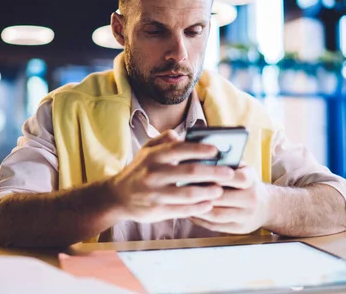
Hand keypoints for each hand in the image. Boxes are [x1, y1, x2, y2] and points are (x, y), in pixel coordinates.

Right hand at [108, 130, 235, 222]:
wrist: (117, 197)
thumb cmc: (138, 170)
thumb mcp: (146, 150)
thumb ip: (163, 139)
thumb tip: (181, 134)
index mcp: (154, 156)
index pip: (180, 149)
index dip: (200, 149)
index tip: (216, 150)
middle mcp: (154, 174)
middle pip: (189, 172)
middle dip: (212, 172)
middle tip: (229, 173)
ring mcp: (155, 194)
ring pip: (188, 194)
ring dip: (208, 192)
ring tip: (220, 190)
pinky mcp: (157, 210)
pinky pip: (182, 210)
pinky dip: (198, 208)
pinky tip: (209, 204)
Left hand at [190, 164, 272, 233]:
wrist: (265, 206)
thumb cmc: (245, 182)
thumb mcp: (242, 168)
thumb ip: (226, 161)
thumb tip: (201, 153)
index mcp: (251, 180)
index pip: (236, 178)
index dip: (217, 176)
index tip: (197, 172)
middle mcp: (251, 199)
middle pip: (223, 198)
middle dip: (201, 193)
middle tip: (182, 188)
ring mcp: (245, 216)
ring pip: (217, 214)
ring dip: (198, 209)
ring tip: (182, 202)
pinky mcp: (238, 229)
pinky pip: (216, 226)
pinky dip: (200, 219)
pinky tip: (189, 212)